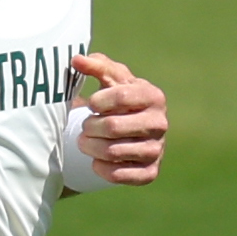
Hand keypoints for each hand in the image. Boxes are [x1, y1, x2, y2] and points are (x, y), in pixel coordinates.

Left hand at [72, 53, 167, 187]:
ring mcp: (157, 150)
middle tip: (84, 126)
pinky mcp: (150, 172)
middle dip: (89, 127)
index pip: (121, 96)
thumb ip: (95, 65)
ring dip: (90, 147)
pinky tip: (96, 160)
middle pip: (113, 127)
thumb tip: (76, 59)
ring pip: (113, 152)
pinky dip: (101, 168)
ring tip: (85, 141)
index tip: (90, 104)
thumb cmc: (118, 99)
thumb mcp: (111, 79)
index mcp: (154, 96)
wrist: (133, 131)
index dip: (98, 101)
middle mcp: (160, 123)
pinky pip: (119, 175)